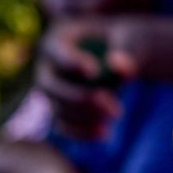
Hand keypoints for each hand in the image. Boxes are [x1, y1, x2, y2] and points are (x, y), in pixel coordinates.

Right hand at [35, 14, 172, 138]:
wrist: (116, 55)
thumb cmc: (120, 42)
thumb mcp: (127, 40)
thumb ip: (126, 51)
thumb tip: (118, 66)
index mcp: (57, 39)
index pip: (57, 52)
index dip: (72, 62)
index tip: (94, 71)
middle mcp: (46, 66)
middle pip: (52, 86)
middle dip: (82, 98)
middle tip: (114, 108)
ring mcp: (49, 91)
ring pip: (57, 109)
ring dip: (84, 118)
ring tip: (115, 115)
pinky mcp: (58, 109)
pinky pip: (63, 125)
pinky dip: (82, 132)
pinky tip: (105, 134)